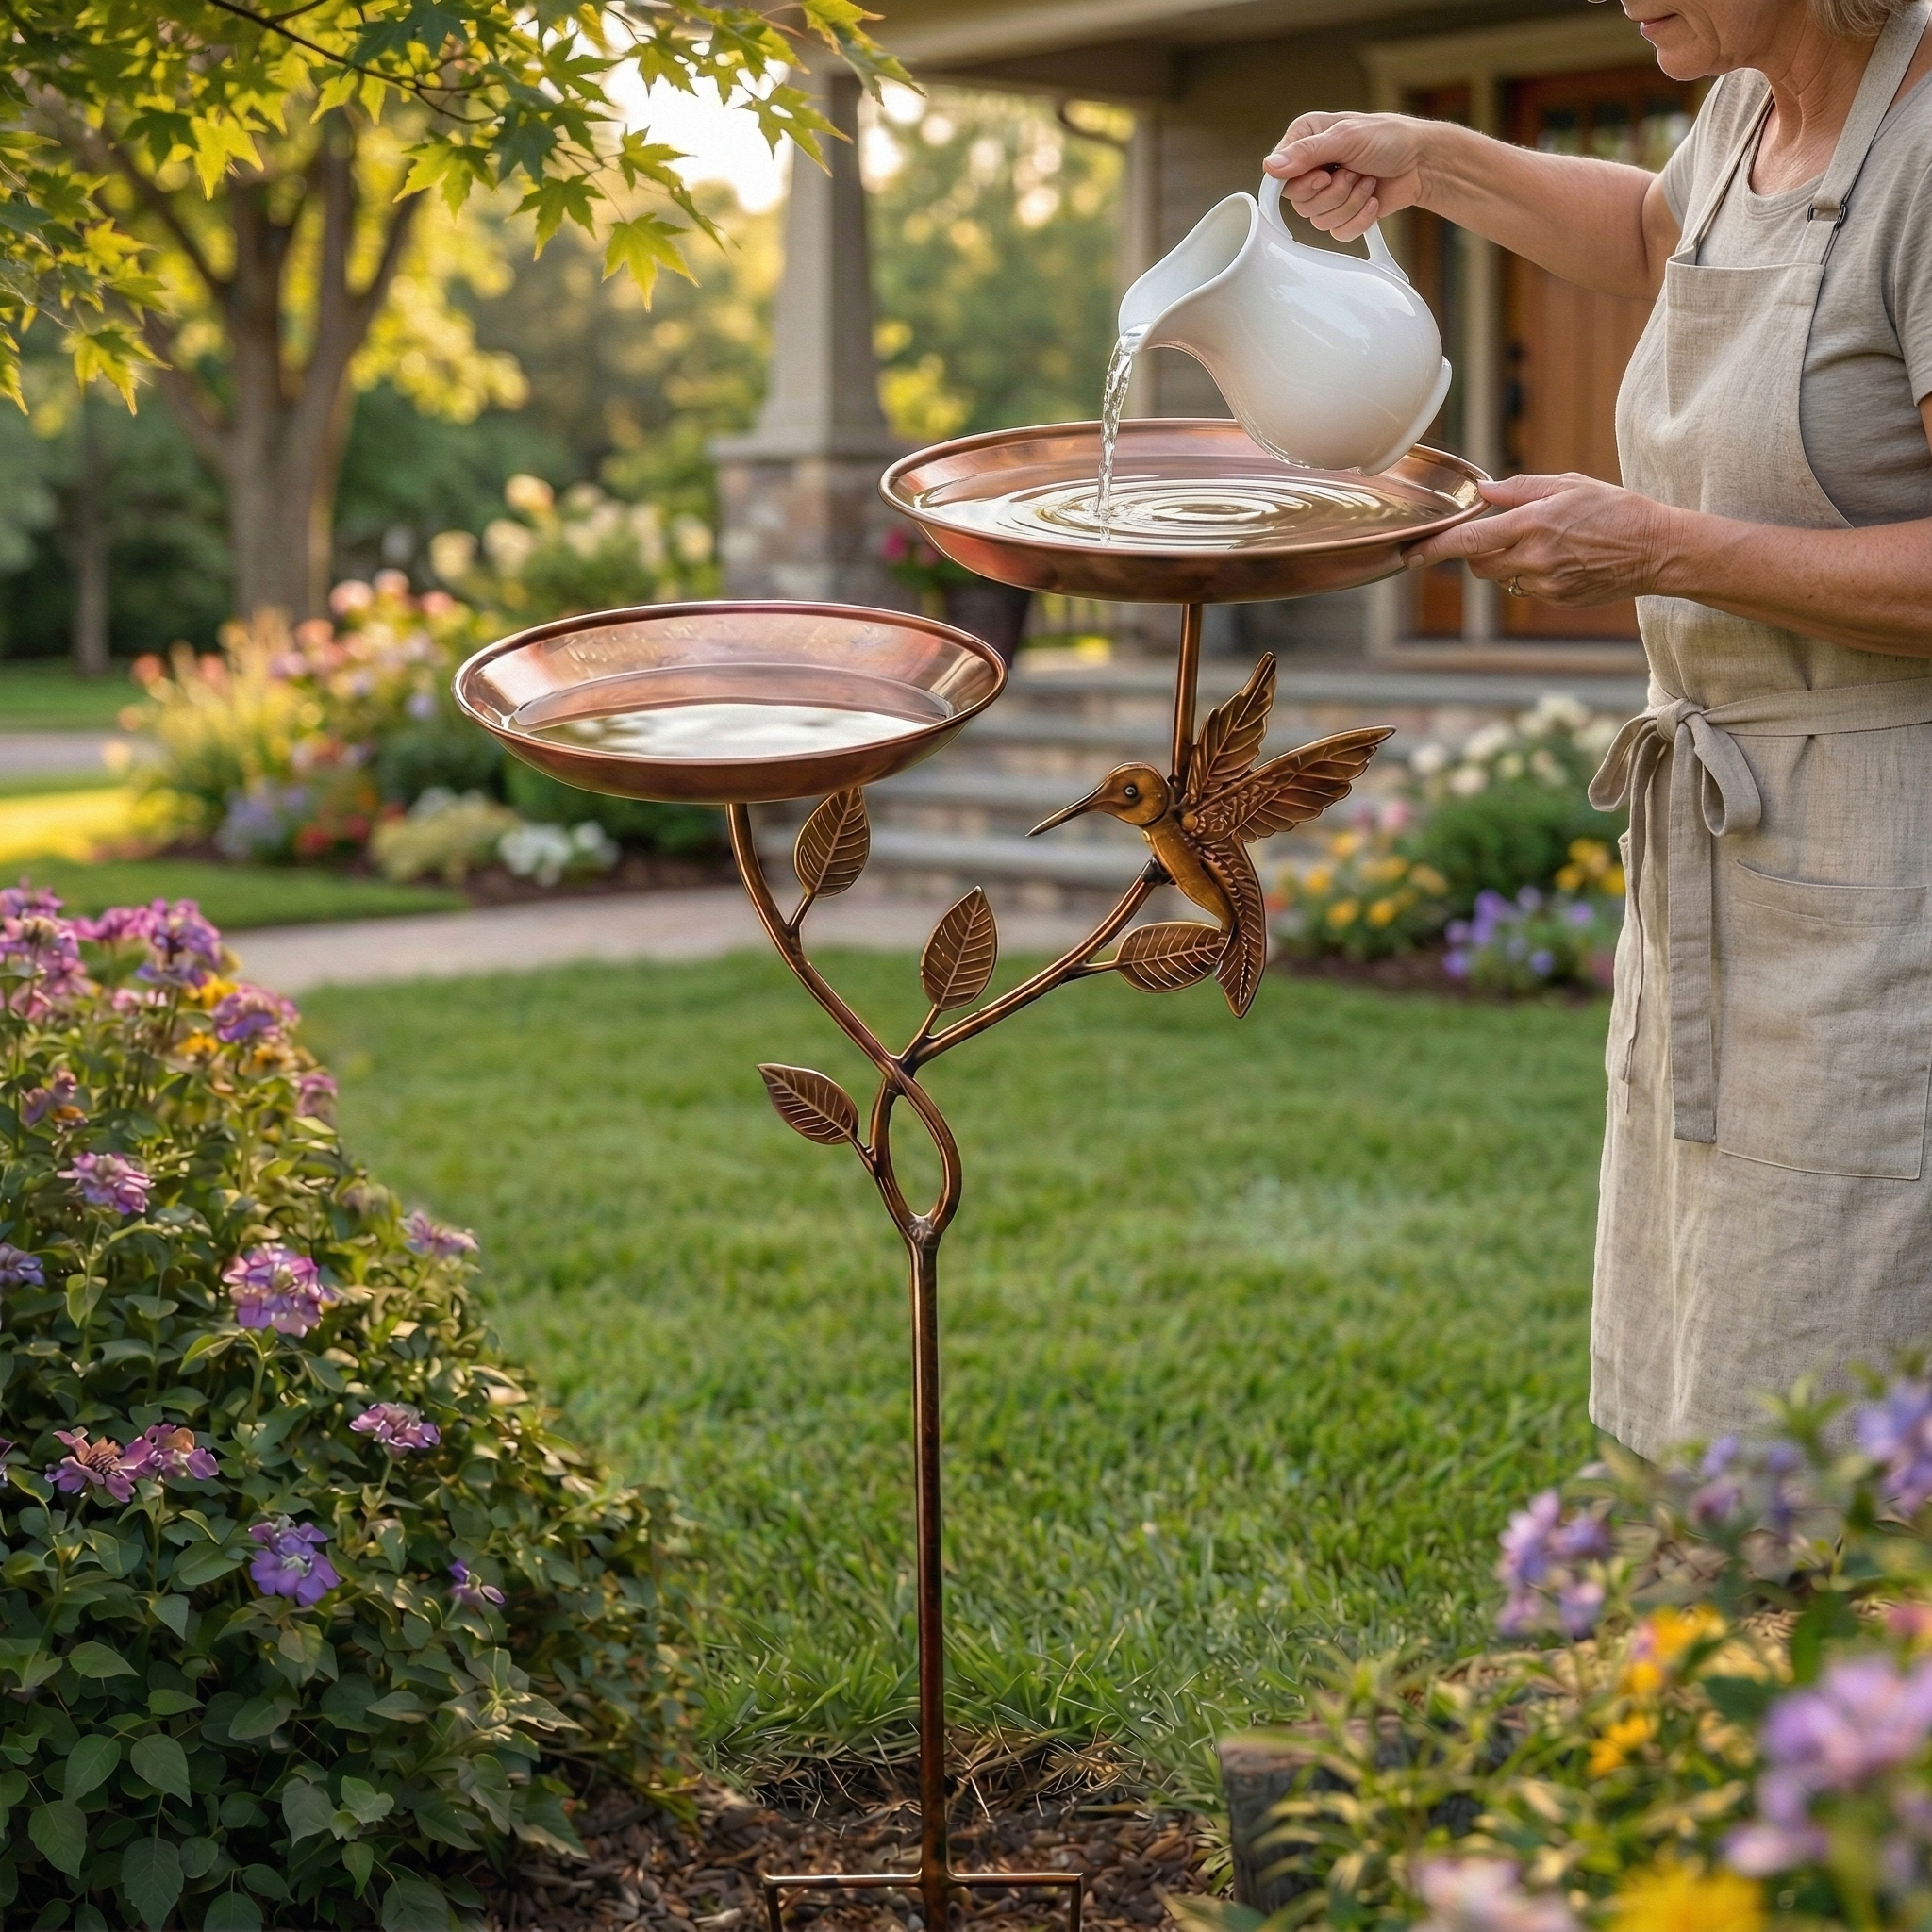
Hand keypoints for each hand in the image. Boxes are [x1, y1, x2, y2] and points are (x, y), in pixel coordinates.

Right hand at [1263, 112, 1434, 241]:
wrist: (1421, 163)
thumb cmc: (1390, 139)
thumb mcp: (1346, 137)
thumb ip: (1307, 152)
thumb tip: (1270, 166)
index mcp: (1306, 141)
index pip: (1279, 176)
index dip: (1300, 183)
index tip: (1323, 175)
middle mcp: (1312, 168)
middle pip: (1299, 203)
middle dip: (1333, 192)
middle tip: (1353, 172)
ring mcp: (1327, 194)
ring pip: (1318, 221)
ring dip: (1350, 202)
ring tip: (1367, 181)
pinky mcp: (1342, 215)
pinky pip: (1337, 233)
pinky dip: (1359, 218)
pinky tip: (1372, 199)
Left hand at [1403, 473, 1677, 605]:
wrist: (1657, 549)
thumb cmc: (1615, 509)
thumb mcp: (1569, 484)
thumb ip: (1521, 488)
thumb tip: (1482, 490)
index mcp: (1534, 524)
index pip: (1468, 540)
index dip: (1434, 549)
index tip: (1410, 554)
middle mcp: (1535, 558)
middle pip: (1478, 564)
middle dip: (1476, 550)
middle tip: (1498, 532)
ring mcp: (1545, 584)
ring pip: (1499, 579)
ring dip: (1502, 563)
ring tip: (1539, 542)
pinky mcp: (1556, 600)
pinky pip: (1524, 589)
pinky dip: (1528, 575)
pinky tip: (1559, 559)